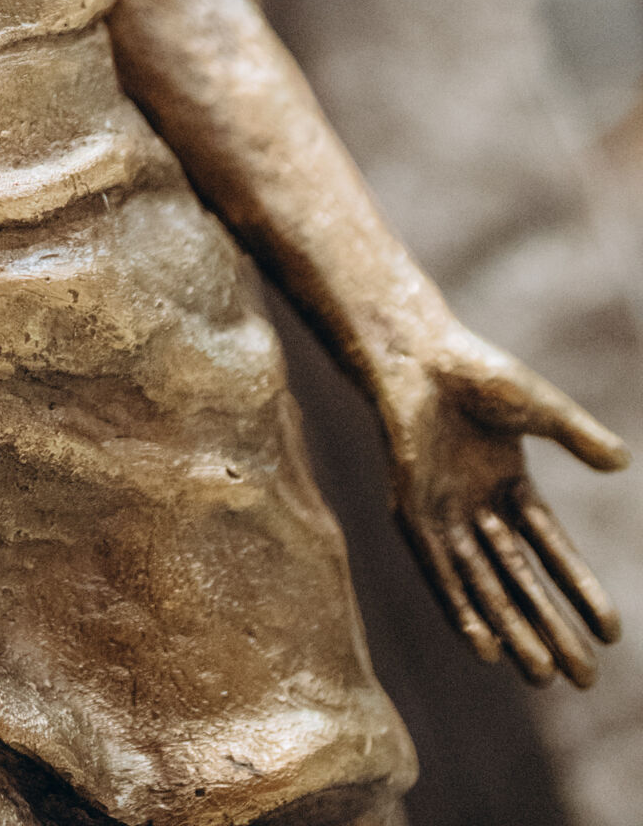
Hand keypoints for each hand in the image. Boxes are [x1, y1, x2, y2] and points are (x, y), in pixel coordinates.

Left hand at [379, 324, 627, 685]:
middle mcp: (477, 506)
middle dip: (551, 627)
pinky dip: (460, 610)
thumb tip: (622, 461)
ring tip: (544, 675)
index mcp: (508, 483)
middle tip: (585, 679)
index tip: (612, 634)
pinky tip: (485, 648)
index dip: (580, 590)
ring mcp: (444, 512)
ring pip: (484, 586)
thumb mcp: (539, 406)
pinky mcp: (410, 513)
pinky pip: (438, 572)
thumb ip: (578, 435)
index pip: (552, 549)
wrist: (415, 353)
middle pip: (521, 580)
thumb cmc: (475, 369)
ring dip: (512, 630)